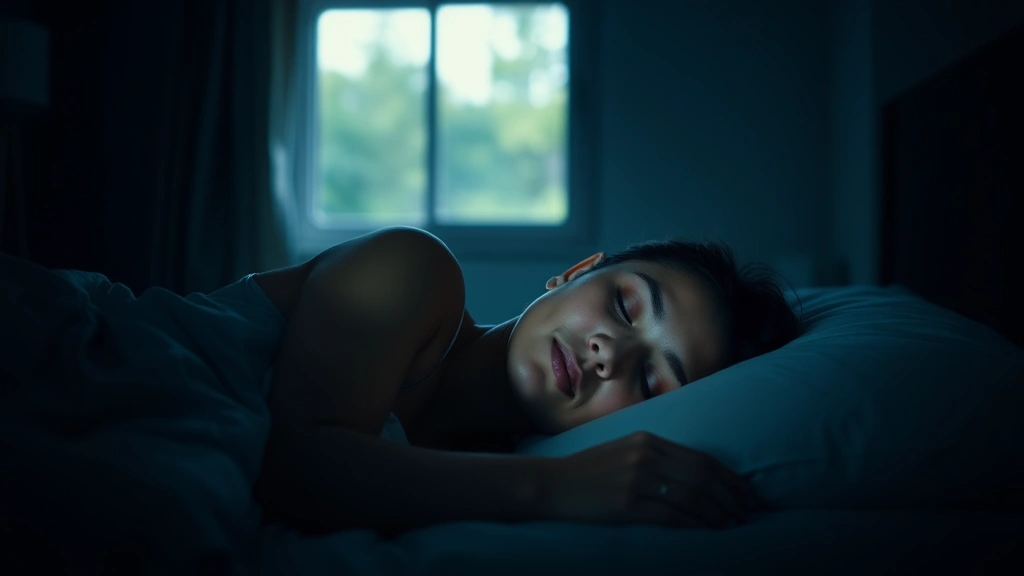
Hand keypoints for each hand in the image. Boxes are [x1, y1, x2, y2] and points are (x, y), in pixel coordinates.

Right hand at [540, 431, 753, 528]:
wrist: (552, 483)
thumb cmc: (589, 470)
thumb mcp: (624, 450)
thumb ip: (656, 456)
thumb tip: (695, 473)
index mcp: (648, 440)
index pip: (700, 458)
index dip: (728, 476)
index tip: (745, 490)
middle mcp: (646, 456)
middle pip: (702, 476)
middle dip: (730, 495)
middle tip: (747, 510)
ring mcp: (637, 480)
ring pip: (692, 496)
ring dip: (718, 512)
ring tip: (733, 522)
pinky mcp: (628, 505)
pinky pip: (672, 515)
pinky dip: (695, 523)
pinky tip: (708, 529)